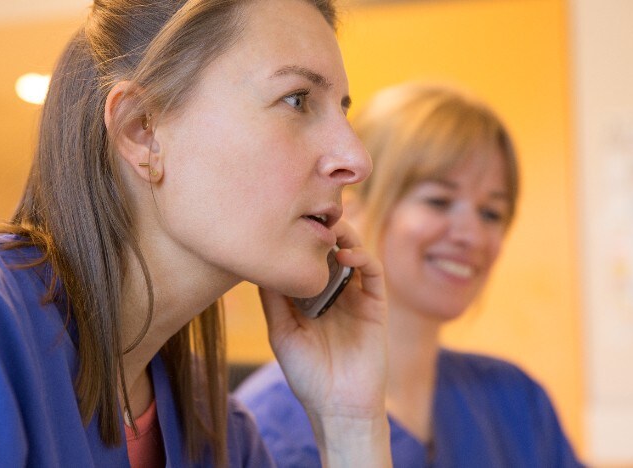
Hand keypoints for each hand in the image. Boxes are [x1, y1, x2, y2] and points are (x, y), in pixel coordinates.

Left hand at [259, 220, 390, 466]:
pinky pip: (373, 273)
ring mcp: (355, 297)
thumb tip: (256, 264)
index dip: (298, 239)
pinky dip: (362, 257)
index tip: (283, 220)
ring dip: (344, 236)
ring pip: (353, 253)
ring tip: (330, 229)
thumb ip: (272, 300)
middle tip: (310, 215)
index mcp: (309, 297)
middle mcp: (333, 292)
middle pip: (330, 250)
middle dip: (322, 230)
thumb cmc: (306, 374)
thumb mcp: (281, 333)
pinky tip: (346, 255)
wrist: (338, 406)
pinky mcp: (375, 305)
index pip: (306, 259)